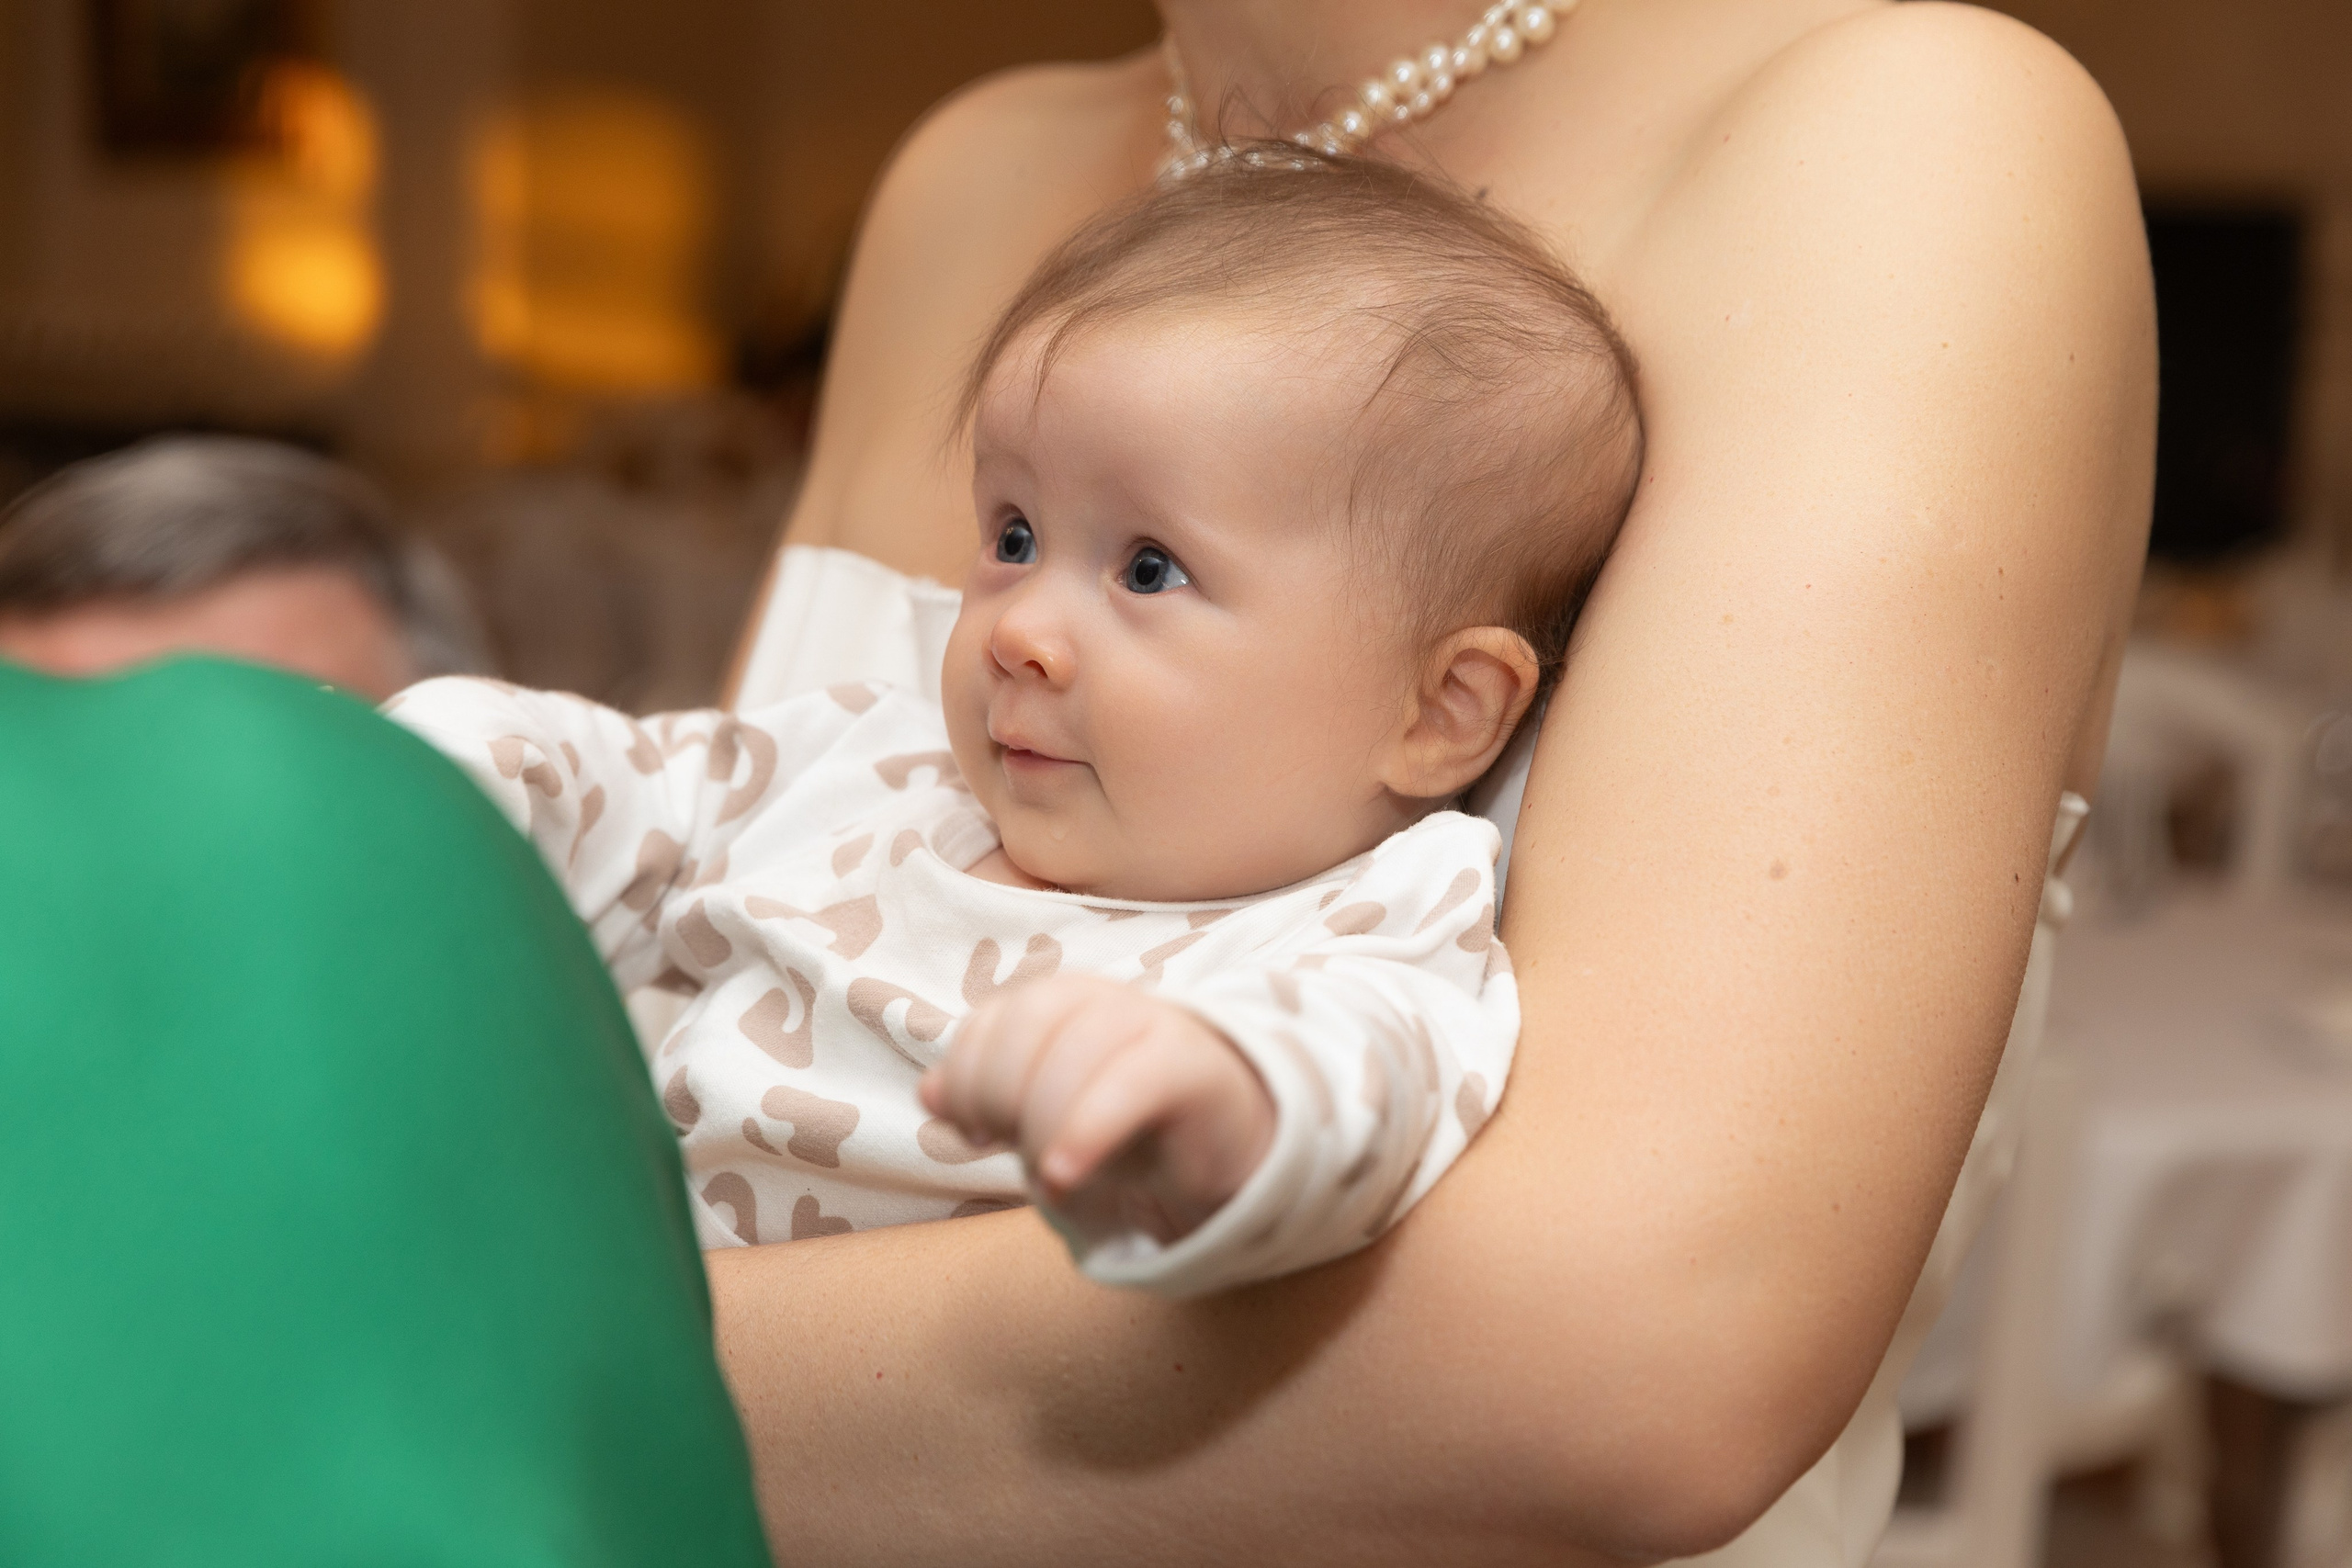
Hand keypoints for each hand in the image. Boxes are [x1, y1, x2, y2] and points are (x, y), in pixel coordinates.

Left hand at [919, 975, 1273, 1244]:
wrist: (1218, 1145)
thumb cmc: (1120, 1128)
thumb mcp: (1041, 1120)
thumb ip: (984, 1102)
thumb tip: (929, 1093)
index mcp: (1059, 1002)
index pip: (991, 1022)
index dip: (966, 1077)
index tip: (973, 1131)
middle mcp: (1102, 1000)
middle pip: (1026, 1027)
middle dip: (997, 1094)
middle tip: (1002, 1147)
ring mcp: (1151, 1025)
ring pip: (1074, 1056)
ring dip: (1043, 1125)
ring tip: (1050, 1173)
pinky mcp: (1191, 1065)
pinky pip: (1129, 1084)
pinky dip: (1086, 1129)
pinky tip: (1065, 1174)